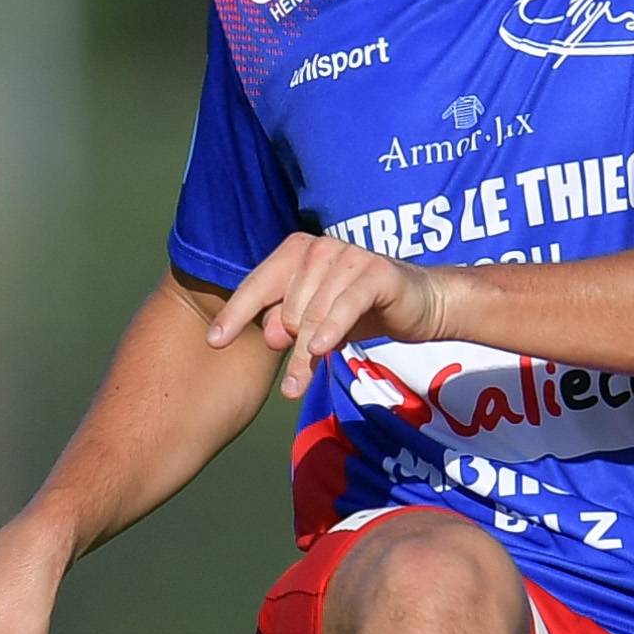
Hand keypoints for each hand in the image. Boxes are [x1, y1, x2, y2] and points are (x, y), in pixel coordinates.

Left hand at [207, 233, 442, 401]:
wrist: (419, 304)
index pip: (258, 284)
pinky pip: (346, 305)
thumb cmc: (360, 311)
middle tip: (299, 361)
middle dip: (287, 340)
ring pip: (313, 312)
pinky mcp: (377, 272)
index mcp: (297, 252)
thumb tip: (269, 337)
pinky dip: (331, 329)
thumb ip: (288, 326)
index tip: (214, 342)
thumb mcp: (316, 323)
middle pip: (287, 306)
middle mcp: (320, 247)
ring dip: (305, 352)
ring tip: (297, 385)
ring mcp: (349, 256)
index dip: (236, 313)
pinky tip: (320, 351)